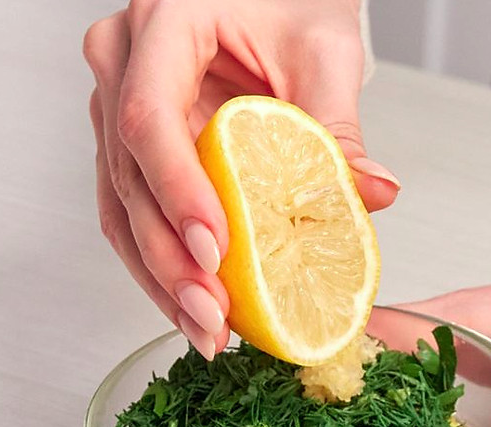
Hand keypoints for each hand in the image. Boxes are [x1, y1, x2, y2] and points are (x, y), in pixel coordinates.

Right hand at [83, 0, 398, 358]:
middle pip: (128, 174)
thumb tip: (373, 193)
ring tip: (205, 329)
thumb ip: (341, 126)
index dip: (179, 192)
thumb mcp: (323, 51)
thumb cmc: (287, 0)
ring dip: (159, 276)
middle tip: (214, 314)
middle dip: (170, 258)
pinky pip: (131, 210)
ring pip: (120, 204)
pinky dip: (160, 262)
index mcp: (164, 22)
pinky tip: (191, 303)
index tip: (217, 249)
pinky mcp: (130, 143)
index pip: (150, 115)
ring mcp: (117, 102)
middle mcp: (124, 60)